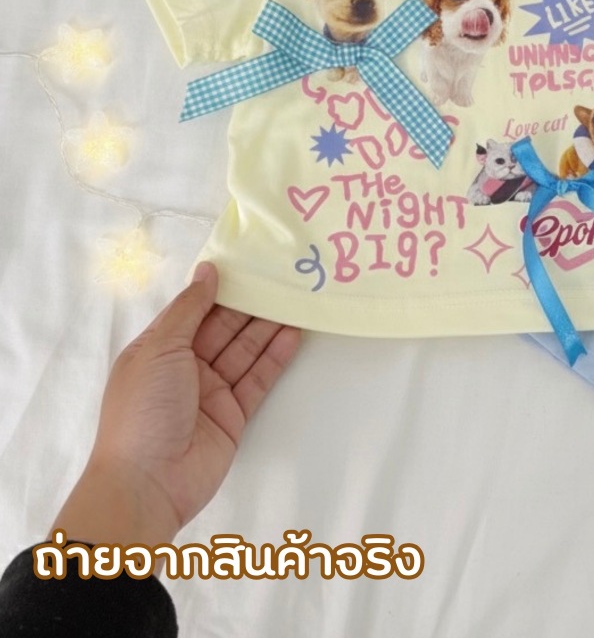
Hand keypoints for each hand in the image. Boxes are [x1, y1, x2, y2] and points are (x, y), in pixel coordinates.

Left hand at [52, 263, 300, 546]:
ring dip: (267, 327)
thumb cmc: (143, 409)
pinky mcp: (234, 414)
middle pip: (222, 329)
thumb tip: (208, 270)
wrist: (148, 482)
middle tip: (280, 279)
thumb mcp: (159, 349)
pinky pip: (257, 379)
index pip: (192, 311)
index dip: (217, 289)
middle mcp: (184, 368)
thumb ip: (190, 309)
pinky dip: (275, 358)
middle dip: (249, 305)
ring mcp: (211, 392)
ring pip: (244, 351)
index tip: (246, 264)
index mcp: (158, 350)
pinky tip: (293, 335)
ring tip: (295, 300)